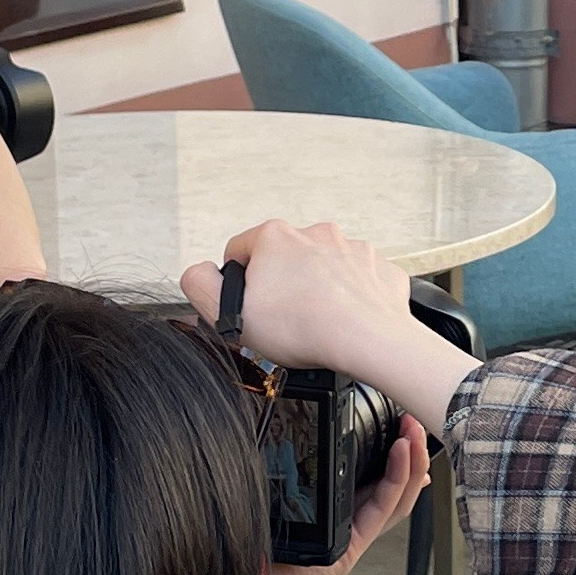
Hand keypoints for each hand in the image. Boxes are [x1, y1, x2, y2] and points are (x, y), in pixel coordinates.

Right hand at [185, 221, 471, 438]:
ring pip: (322, 269)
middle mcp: (316, 234)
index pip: (238, 251)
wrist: (370, 340)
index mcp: (276, 237)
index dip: (237, 284)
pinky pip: (356, 282)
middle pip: (283, 259)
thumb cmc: (308, 328)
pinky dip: (350, 299)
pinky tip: (344, 320)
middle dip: (279, 286)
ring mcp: (352, 250)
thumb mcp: (231, 315)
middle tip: (282, 320)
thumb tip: (197, 273)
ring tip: (316, 322)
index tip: (250, 307)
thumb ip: (200, 286)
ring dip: (316, 290)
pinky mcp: (378, 269)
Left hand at [246, 417, 432, 574]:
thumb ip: (281, 466)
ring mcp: (351, 536)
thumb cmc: (247, 545)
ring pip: (394, 495)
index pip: (368, 475)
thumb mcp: (269, 492)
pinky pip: (382, 508)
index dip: (389, 450)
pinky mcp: (351, 549)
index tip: (397, 422)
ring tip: (415, 430)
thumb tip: (277, 422)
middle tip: (414, 420)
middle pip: (389, 483)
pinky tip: (403, 453)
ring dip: (411, 460)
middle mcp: (344, 522)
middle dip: (407, 449)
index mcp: (327, 508)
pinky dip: (397, 479)